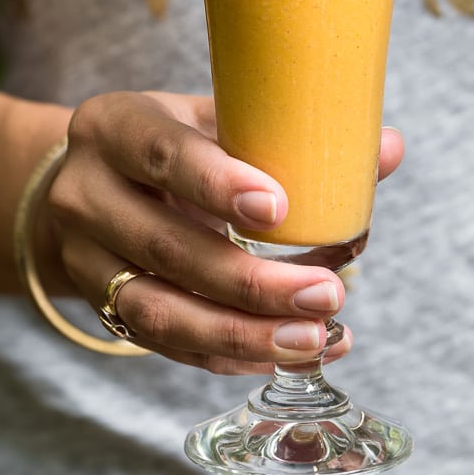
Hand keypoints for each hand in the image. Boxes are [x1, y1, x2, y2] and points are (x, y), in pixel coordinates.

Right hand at [48, 91, 403, 374]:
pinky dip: (226, 356)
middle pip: (165, 249)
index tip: (279, 209)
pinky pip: (163, 346)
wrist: (89, 180)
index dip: (216, 185)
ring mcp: (85, 259)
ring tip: (313, 339)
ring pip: (157, 312)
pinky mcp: (100, 308)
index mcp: (112, 126)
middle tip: (326, 293)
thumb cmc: (168, 141)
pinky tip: (283, 353)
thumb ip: (287, 133)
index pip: (161, 155)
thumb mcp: (210, 118)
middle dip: (249, 281)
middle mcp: (85, 194)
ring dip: (241, 335)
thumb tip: (388, 148)